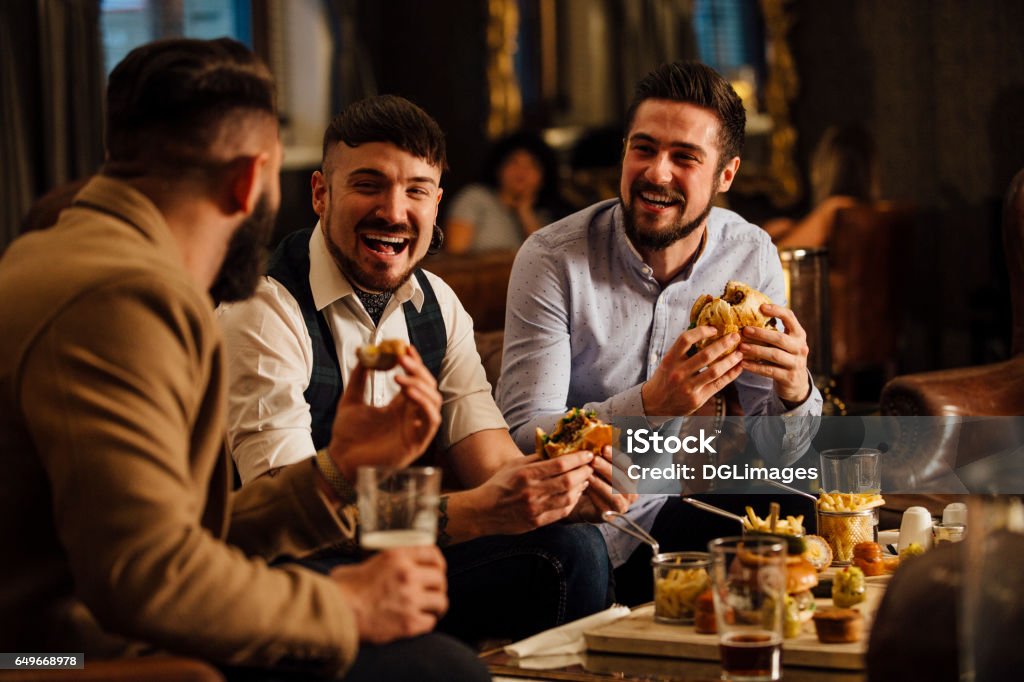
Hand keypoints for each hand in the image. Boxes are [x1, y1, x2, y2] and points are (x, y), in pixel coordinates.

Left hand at [327, 345, 442, 478]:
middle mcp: (411, 416)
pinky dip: (424, 405)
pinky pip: (431, 422)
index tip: (405, 347)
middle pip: (428, 387)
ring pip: (434, 402)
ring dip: (421, 385)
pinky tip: (409, 394)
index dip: (414, 363)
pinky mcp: (417, 444)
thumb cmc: (346, 435)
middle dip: (418, 369)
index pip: (416, 380)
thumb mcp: (351, 400)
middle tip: (402, 357)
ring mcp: (416, 430)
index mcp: (399, 406)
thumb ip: (358, 378)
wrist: (339, 459)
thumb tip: (364, 353)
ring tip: (400, 378)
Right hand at [331, 546, 446, 643]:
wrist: (334, 615)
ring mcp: (410, 599)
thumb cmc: (341, 591)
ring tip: (429, 610)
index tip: (438, 569)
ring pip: (440, 602)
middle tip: (432, 594)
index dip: (438, 562)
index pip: (432, 553)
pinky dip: (426, 623)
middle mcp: (407, 575)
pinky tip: (418, 623)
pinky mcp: (409, 623)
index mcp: (396, 557)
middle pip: (440, 579)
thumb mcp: (360, 566)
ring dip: (436, 607)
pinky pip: (430, 622)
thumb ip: (377, 565)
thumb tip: (379, 570)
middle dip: (438, 587)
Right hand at [471, 451, 594, 533]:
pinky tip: (575, 495)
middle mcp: (532, 491)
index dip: (577, 459)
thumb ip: (535, 457)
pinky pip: (561, 512)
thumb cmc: (499, 484)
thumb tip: (557, 447)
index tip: (587, 455)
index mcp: (526, 474)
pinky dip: (572, 502)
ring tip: (584, 480)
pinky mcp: (536, 522)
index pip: (559, 464)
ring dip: (580, 488)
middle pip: (567, 481)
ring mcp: (535, 508)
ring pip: (568, 498)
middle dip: (583, 472)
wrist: (483, 511)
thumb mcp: (514, 465)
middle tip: (590, 467)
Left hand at [570, 445, 638, 522]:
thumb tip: (592, 441)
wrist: (584, 503)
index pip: (628, 465)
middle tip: (593, 460)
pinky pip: (605, 505)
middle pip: (622, 479)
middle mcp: (631, 491)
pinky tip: (585, 487)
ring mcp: (623, 505)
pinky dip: (595, 496)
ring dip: (600, 483)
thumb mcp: (598, 467)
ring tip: (587, 474)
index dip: (616, 456)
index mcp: (631, 476)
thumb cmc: (594, 481)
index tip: (604, 448)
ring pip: (615, 494)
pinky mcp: (612, 515)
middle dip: (607, 468)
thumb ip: (600, 456)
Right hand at [641, 326, 744, 415]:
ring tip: (740, 353)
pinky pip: (718, 384)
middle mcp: (678, 373)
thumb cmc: (664, 378)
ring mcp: (688, 387)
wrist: (654, 404)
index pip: (686, 339)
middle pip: (705, 355)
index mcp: (670, 360)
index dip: (702, 331)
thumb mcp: (667, 362)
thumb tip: (704, 331)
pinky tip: (738, 368)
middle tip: (736, 336)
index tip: (714, 329)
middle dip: (724, 344)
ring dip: (730, 360)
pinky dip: (730, 375)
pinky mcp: (697, 399)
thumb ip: (683, 350)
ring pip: (715, 371)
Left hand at [738, 304, 811, 403]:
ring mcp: (796, 363)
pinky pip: (770, 371)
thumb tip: (745, 318)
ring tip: (741, 347)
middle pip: (780, 338)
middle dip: (761, 333)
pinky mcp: (789, 377)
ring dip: (756, 350)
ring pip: (774, 355)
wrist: (796, 383)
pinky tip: (743, 364)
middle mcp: (800, 347)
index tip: (761, 307)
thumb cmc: (784, 357)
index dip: (777, 310)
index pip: (790, 317)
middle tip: (744, 330)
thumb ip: (772, 333)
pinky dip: (755, 367)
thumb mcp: (784, 344)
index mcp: (798, 334)